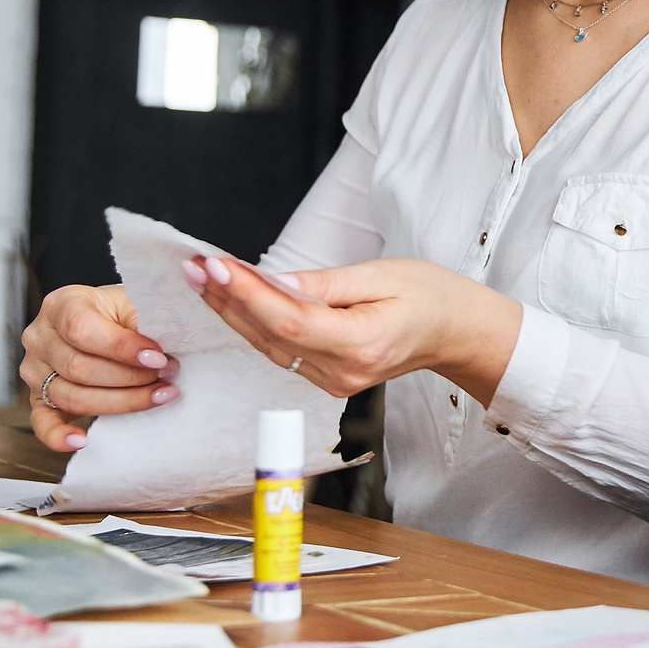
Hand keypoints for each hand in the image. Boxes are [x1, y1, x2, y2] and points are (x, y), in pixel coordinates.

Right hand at [19, 283, 180, 451]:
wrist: (108, 320)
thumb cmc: (121, 312)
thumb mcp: (132, 303)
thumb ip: (143, 322)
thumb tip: (161, 352)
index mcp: (61, 305)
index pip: (82, 330)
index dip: (122, 349)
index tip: (159, 359)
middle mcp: (40, 337)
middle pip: (79, 367)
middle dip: (130, 377)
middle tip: (167, 377)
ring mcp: (35, 370)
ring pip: (72, 396)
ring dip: (120, 402)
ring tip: (157, 396)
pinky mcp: (39, 398)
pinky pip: (43, 423)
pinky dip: (59, 436)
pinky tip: (82, 440)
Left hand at [189, 255, 524, 404]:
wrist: (454, 333)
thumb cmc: (428, 295)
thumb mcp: (382, 274)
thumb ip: (324, 284)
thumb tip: (273, 281)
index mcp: (361, 343)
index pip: (290, 321)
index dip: (248, 295)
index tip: (216, 266)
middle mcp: (342, 371)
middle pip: (270, 337)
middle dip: (227, 300)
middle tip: (194, 267)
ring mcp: (333, 381)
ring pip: (268, 347)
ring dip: (232, 312)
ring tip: (201, 279)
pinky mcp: (326, 379)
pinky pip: (279, 352)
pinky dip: (254, 324)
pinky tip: (231, 300)